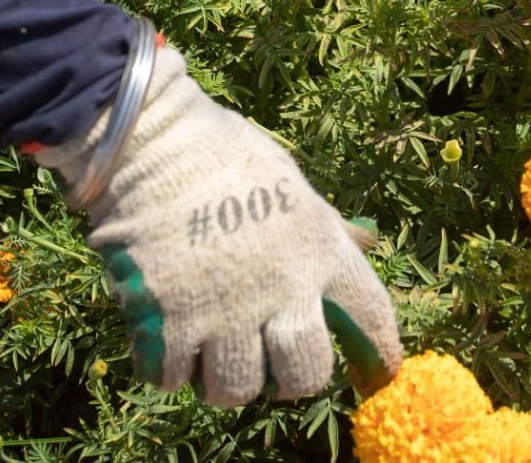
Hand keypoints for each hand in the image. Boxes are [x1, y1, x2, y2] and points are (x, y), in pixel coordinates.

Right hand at [35, 41, 399, 406]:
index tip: (374, 375)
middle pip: (305, 376)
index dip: (379, 353)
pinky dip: (166, 365)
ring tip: (207, 349)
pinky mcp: (169, 323)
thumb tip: (366, 243)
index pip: (372, 316)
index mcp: (319, 248)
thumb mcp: (291, 185)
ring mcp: (226, 310)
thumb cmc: (223, 156)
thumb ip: (326, 227)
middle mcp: (283, 287)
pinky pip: (172, 378)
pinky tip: (162, 333)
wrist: (151, 141)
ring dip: (220, 378)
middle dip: (286, 380)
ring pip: (235, 390)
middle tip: (266, 363)